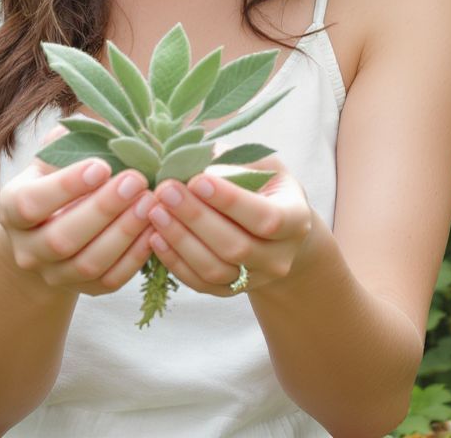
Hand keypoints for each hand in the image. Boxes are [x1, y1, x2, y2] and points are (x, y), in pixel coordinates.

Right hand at [0, 125, 157, 295]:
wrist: (47, 231)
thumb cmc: (57, 178)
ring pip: (88, 264)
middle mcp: (27, 249)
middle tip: (136, 180)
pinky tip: (154, 229)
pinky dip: (135, 257)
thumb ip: (72, 138)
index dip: (66, 187)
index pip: (31, 203)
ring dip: (123, 233)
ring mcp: (54, 275)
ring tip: (149, 202)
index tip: (102, 165)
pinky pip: (110, 281)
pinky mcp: (84, 290)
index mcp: (13, 208)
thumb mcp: (54, 155)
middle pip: (62, 239)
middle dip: (102, 209)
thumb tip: (105, 126)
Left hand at [144, 153, 313, 295]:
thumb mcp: (260, 165)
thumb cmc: (264, 185)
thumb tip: (194, 158)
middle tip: (165, 189)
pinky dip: (175, 262)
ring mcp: (256, 279)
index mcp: (295, 220)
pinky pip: (201, 284)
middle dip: (196, 217)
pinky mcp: (232, 291)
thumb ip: (232, 161)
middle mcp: (280, 257)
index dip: (229, 201)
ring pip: (216, 270)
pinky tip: (155, 236)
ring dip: (180, 240)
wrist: (276, 228)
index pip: (265, 217)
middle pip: (236, 246)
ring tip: (155, 210)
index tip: (196, 179)